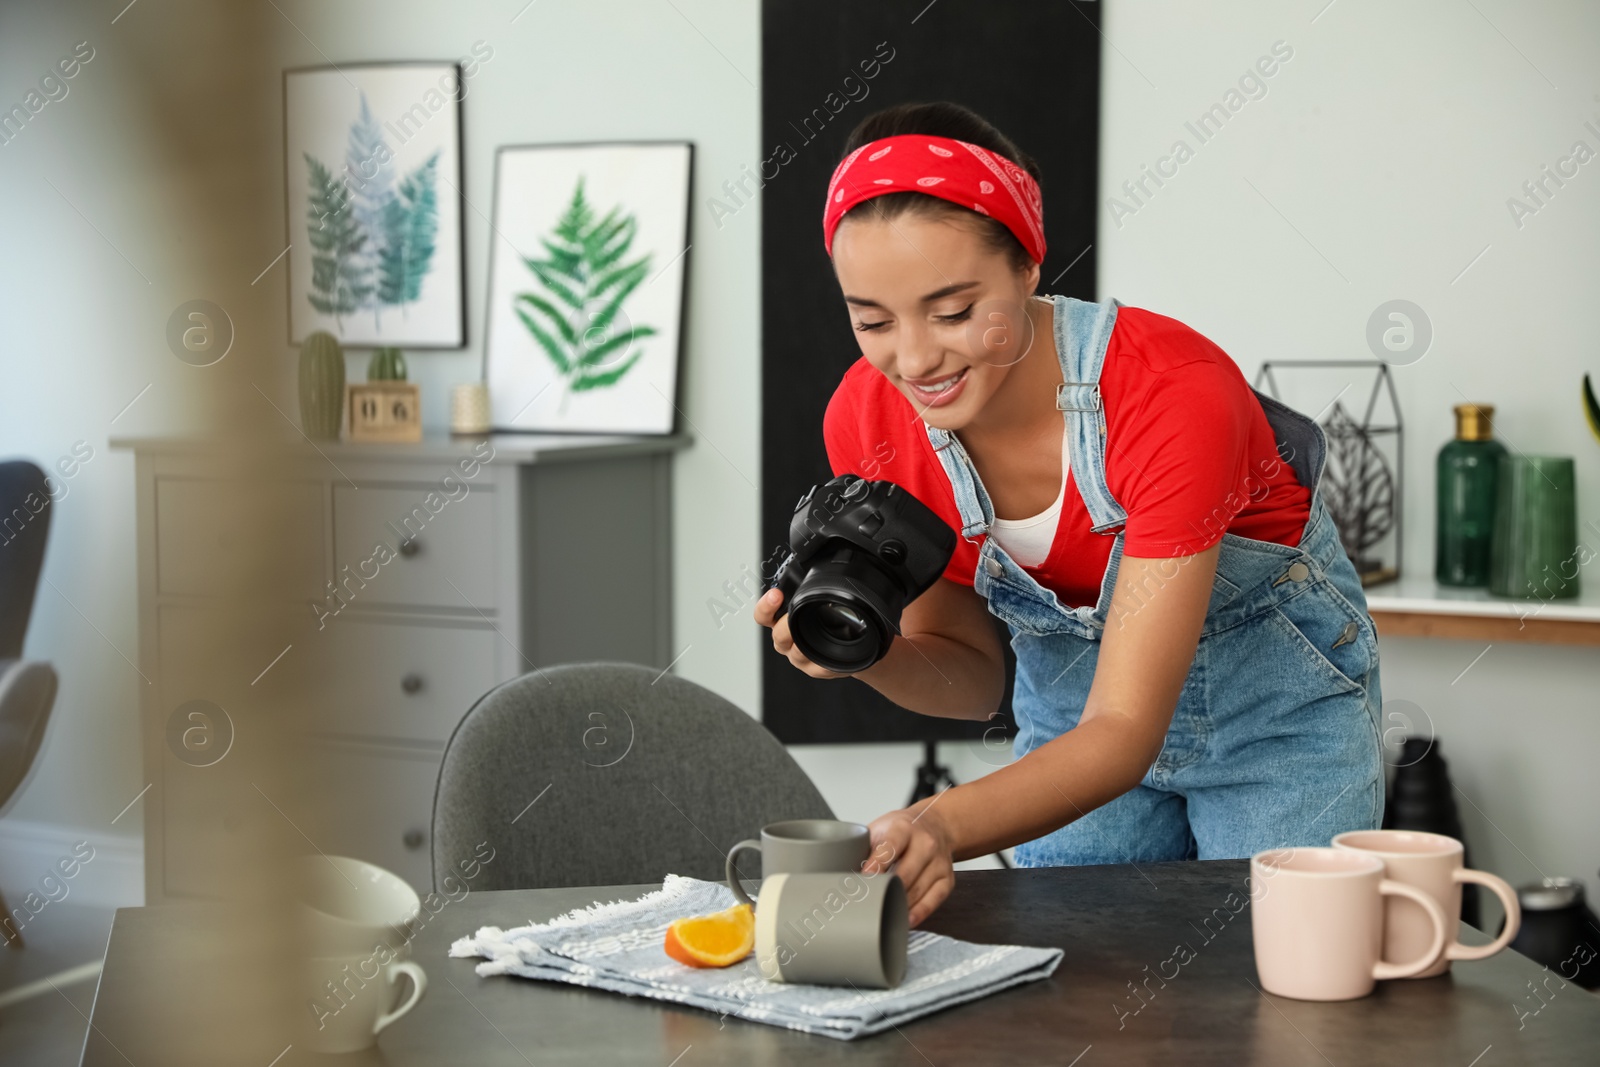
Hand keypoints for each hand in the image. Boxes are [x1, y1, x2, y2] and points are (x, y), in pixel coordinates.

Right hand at [753, 587, 846, 679]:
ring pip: (795, 652)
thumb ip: (806, 586)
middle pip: (777, 635)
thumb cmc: (827, 620)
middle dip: (785, 624)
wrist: (851, 643)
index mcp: (780, 621)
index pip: (763, 615)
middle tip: (794, 614)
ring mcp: (800, 657)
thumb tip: (812, 559)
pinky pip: (817, 667)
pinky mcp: (815, 669)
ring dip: (802, 643)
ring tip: (814, 632)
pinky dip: (823, 660)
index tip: (776, 594)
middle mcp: (786, 640)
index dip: (766, 605)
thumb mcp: (814, 600)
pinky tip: (829, 653)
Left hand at [863, 805, 954, 926]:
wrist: (937, 825)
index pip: (890, 847)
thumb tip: (841, 871)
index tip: (863, 880)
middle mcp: (926, 844)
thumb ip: (865, 847)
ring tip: (880, 913)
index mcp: (904, 828)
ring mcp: (939, 863)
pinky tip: (905, 919)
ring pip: (917, 890)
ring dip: (898, 904)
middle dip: (885, 890)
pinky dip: (918, 913)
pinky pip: (933, 901)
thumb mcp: (882, 828)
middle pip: (905, 873)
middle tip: (865, 903)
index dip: (876, 865)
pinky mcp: (947, 880)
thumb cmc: (904, 829)